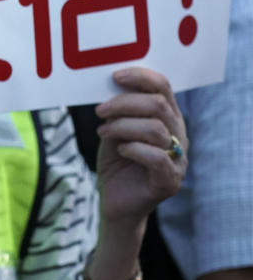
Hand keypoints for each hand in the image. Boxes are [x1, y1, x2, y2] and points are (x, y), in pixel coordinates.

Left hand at [94, 66, 187, 224]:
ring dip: (123, 126)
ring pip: (156, 129)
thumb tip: (109, 88)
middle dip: (124, 103)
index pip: (163, 88)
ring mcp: (178, 160)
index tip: (114, 76)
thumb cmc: (115, 163)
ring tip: (102, 132)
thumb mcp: (113, 131)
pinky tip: (119, 150)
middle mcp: (178, 136)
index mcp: (167, 118)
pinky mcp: (169, 182)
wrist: (114, 203)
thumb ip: (117, 112)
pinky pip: (157, 158)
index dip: (141, 77)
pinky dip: (133, 149)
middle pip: (159, 105)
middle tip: (100, 110)